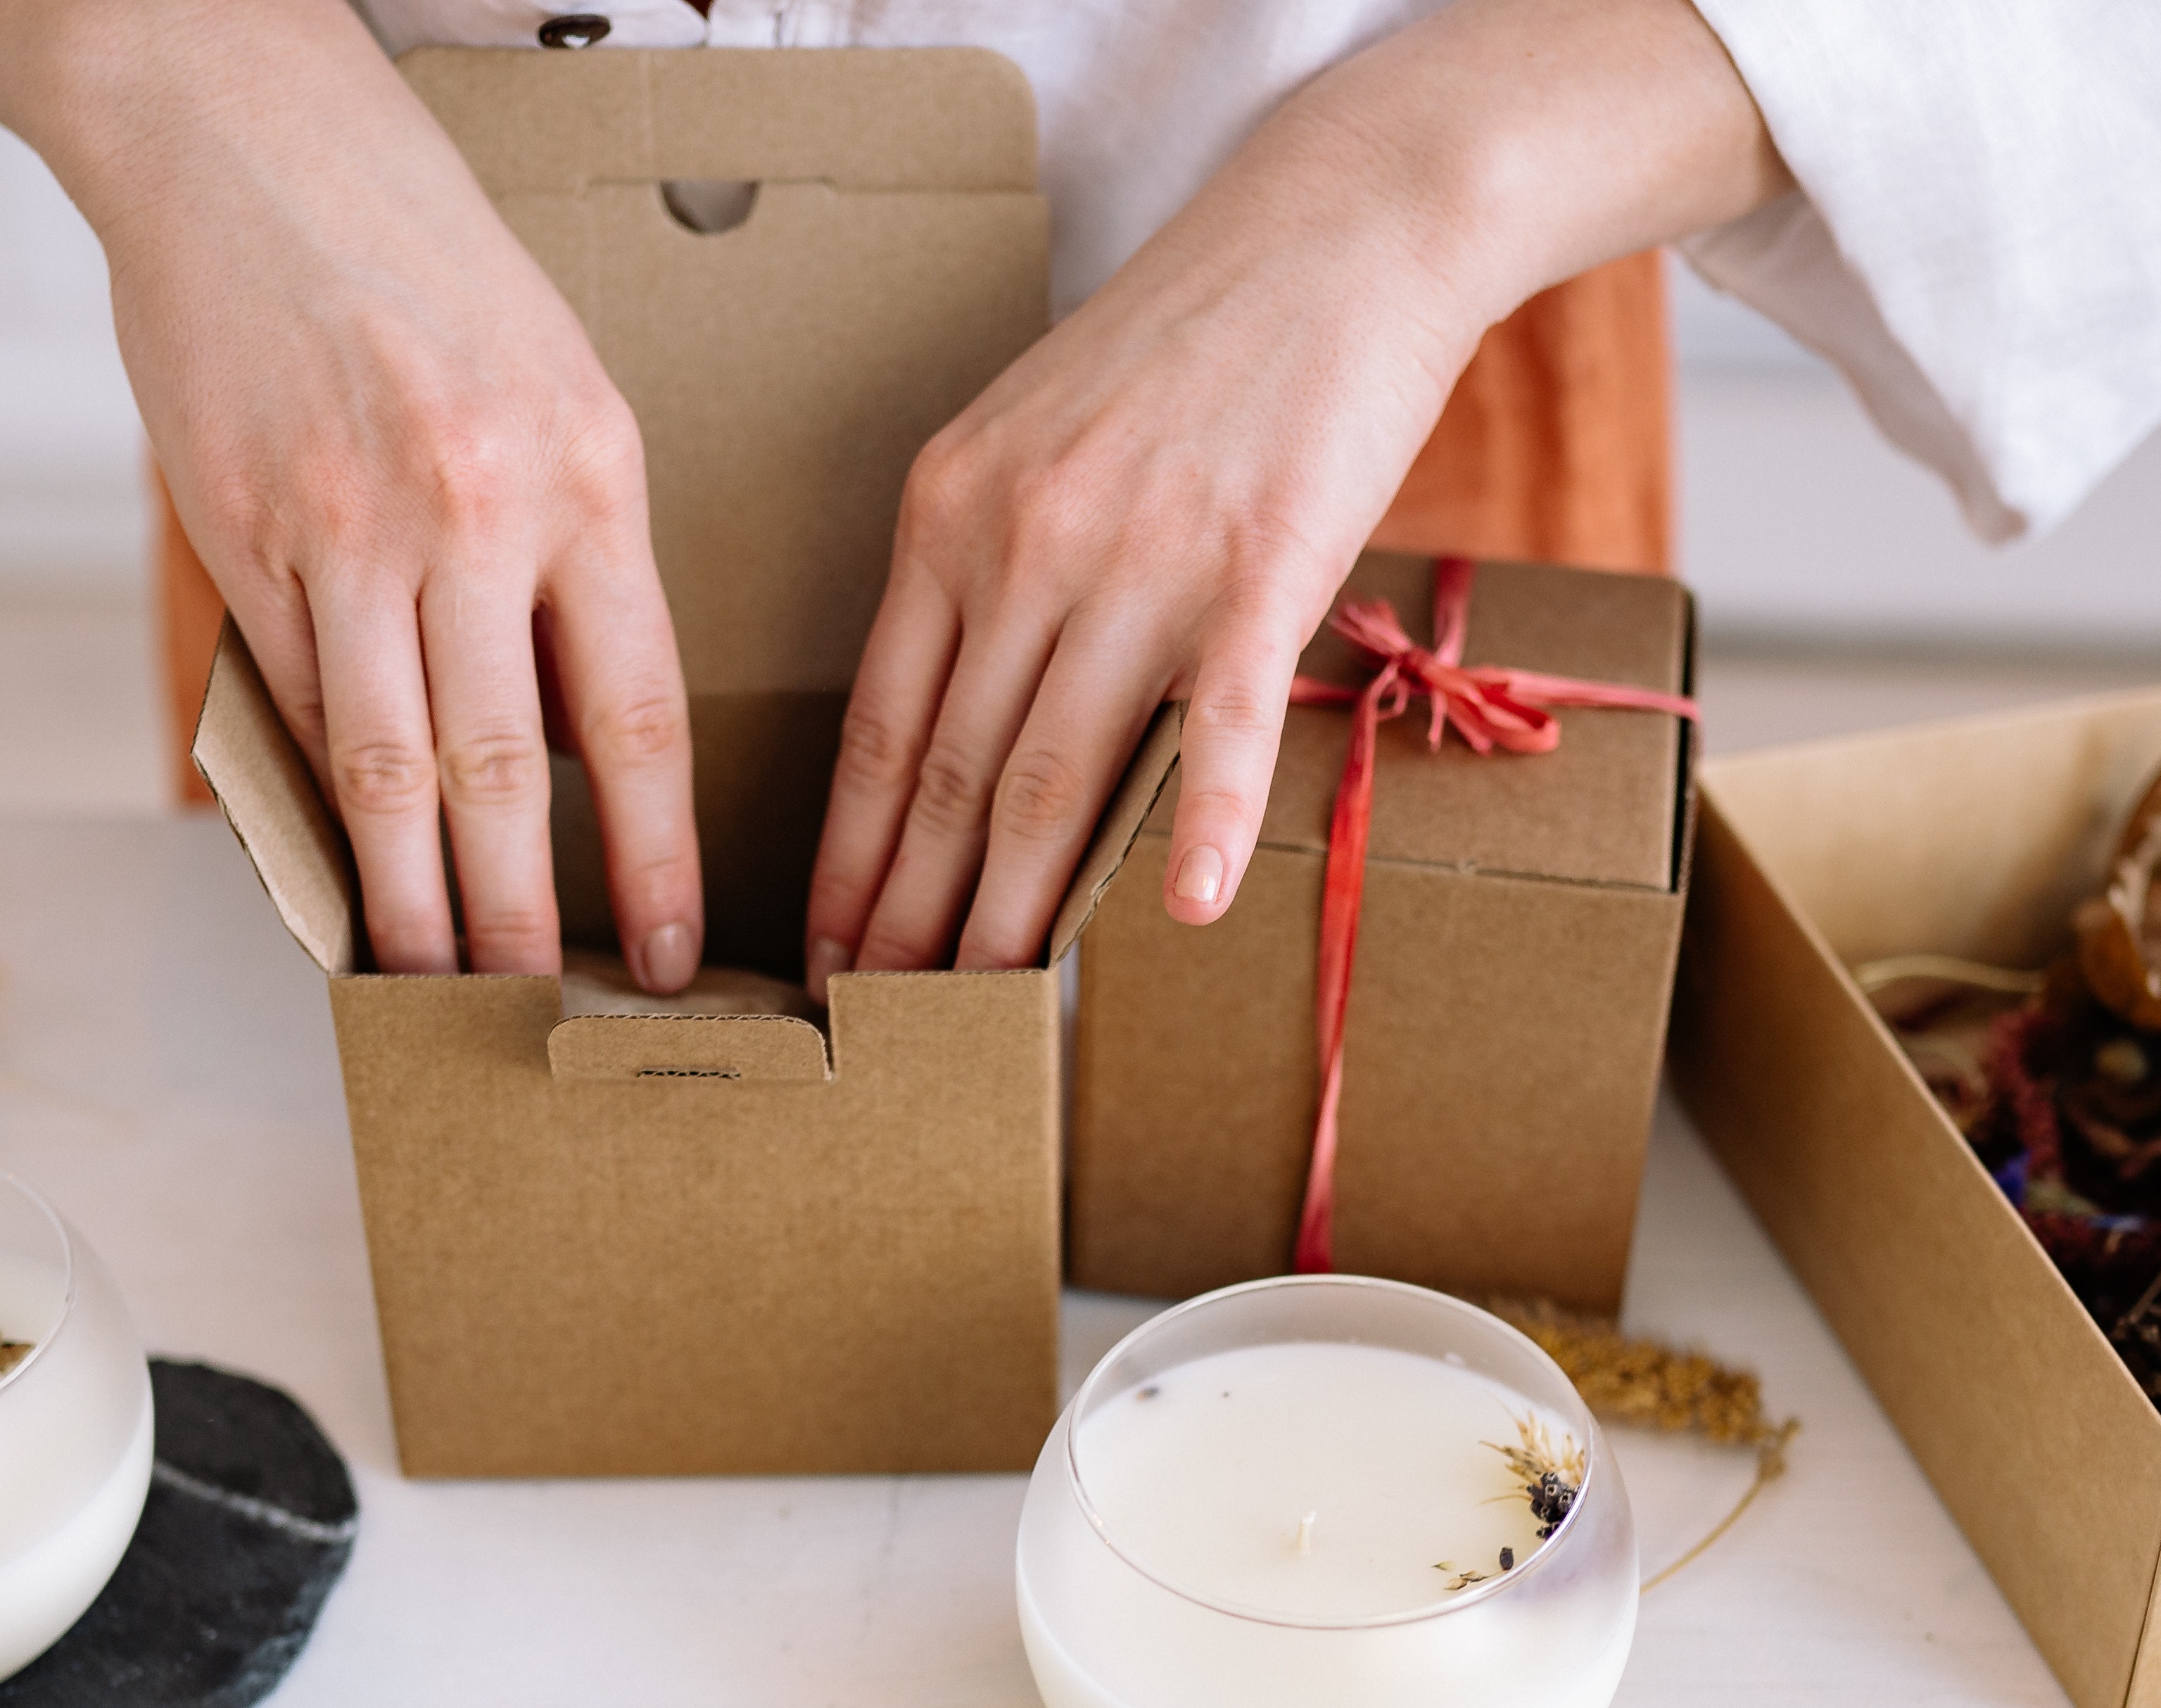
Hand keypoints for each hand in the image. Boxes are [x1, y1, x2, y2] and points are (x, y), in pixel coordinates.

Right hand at [0, 0, 702, 983]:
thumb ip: (582, 567)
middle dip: (517, 923)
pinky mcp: (237, 531)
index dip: (654, 859)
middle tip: (532, 1021)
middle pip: (504, 774)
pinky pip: (285, 703)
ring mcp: (344, 526)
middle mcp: (472, 511)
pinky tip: (329, 872)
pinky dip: (308, 802)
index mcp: (588, 479)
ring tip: (422, 985)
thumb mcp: (566, 395)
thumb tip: (584, 748)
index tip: (669, 957)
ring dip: (402, 900)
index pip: (637, 719)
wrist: (246, 140)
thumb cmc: (427, 271)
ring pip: (381, 768)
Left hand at [803, 0, 1788, 984]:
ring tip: (991, 1005)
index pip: (882, 726)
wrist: (1331, 234)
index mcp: (952, 512)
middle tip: (887, 1020)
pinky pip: (1224, 723)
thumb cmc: (1182, 346)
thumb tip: (953, 716)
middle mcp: (1027, 540)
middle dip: (913, 914)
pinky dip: (1203, 824)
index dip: (852, 857)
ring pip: (1061, 771)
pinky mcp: (1264, 566)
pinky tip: (1184, 913)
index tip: (829, 953)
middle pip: (957, 773)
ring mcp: (1144, 558)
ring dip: (1022, 907)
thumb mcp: (1031, 436)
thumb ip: (984, 566)